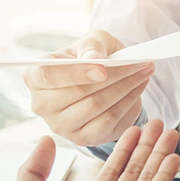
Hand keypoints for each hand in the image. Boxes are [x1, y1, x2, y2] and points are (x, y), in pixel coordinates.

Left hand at [7, 119, 179, 180]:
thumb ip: (34, 172)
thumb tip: (43, 142)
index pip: (111, 175)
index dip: (123, 151)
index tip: (134, 131)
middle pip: (134, 173)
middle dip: (146, 147)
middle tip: (157, 123)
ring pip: (147, 179)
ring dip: (159, 154)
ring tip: (169, 131)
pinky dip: (165, 174)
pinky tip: (172, 156)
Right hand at [24, 30, 154, 146]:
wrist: (101, 81)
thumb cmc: (91, 58)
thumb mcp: (93, 42)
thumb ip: (92, 45)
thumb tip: (93, 58)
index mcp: (35, 76)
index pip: (48, 75)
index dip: (76, 73)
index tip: (103, 69)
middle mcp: (41, 104)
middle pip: (79, 92)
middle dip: (115, 76)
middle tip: (140, 64)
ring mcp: (61, 125)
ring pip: (97, 106)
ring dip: (126, 88)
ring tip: (144, 72)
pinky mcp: (82, 138)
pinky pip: (109, 120)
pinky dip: (128, 102)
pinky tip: (139, 88)